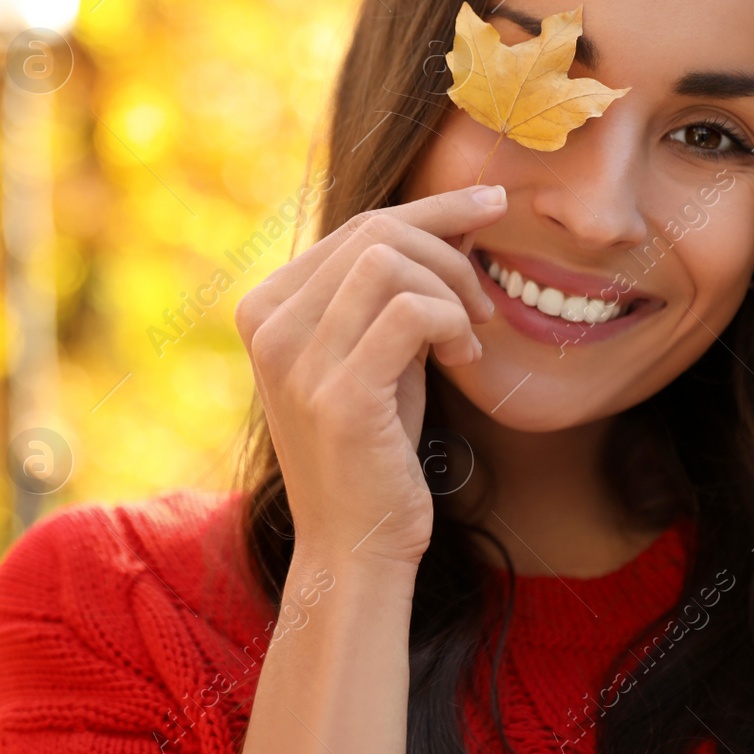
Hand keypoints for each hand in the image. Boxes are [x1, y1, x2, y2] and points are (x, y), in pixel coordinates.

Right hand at [234, 184, 505, 567]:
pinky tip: (464, 359)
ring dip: (451, 289)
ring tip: (471, 335)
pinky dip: (451, 322)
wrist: (355, 545)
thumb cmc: (374, 446)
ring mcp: (295, 361)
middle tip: (484, 300)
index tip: (488, 208)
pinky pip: (409, 312)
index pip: (356, 226)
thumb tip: (455, 213)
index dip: (432, 210)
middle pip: (375, 232)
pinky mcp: (337, 395)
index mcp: (265, 308)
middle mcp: (267, 327)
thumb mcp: (377, 351)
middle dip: (448, 248)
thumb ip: (394, 288)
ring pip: (389, 261)